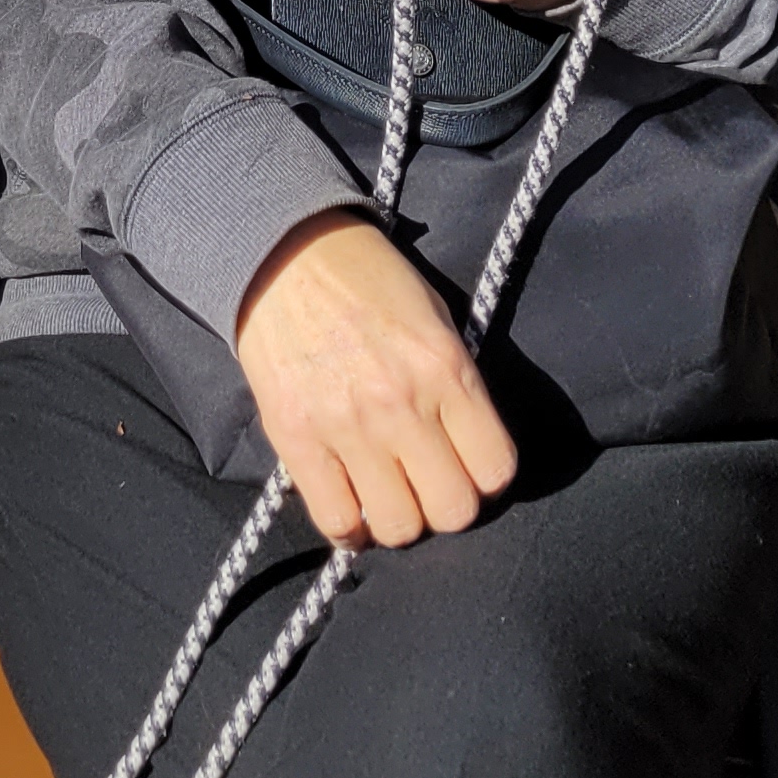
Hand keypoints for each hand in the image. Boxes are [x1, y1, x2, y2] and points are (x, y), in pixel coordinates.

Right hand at [232, 208, 516, 547]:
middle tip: (426, 480)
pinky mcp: (295, 437)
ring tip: (387, 492)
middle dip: (445, 502)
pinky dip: (349, 527)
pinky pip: (336, 519)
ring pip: (399, 526)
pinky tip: (351, 505)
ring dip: (399, 517)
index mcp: (446, 369)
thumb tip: (466, 448)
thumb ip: (456, 384)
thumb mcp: (435, 318)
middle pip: (452, 510)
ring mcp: (346, 425)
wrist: (281, 250)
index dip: (485, 476)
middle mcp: (402, 404)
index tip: (466, 465)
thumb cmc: (366, 277)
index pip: (496, 470)